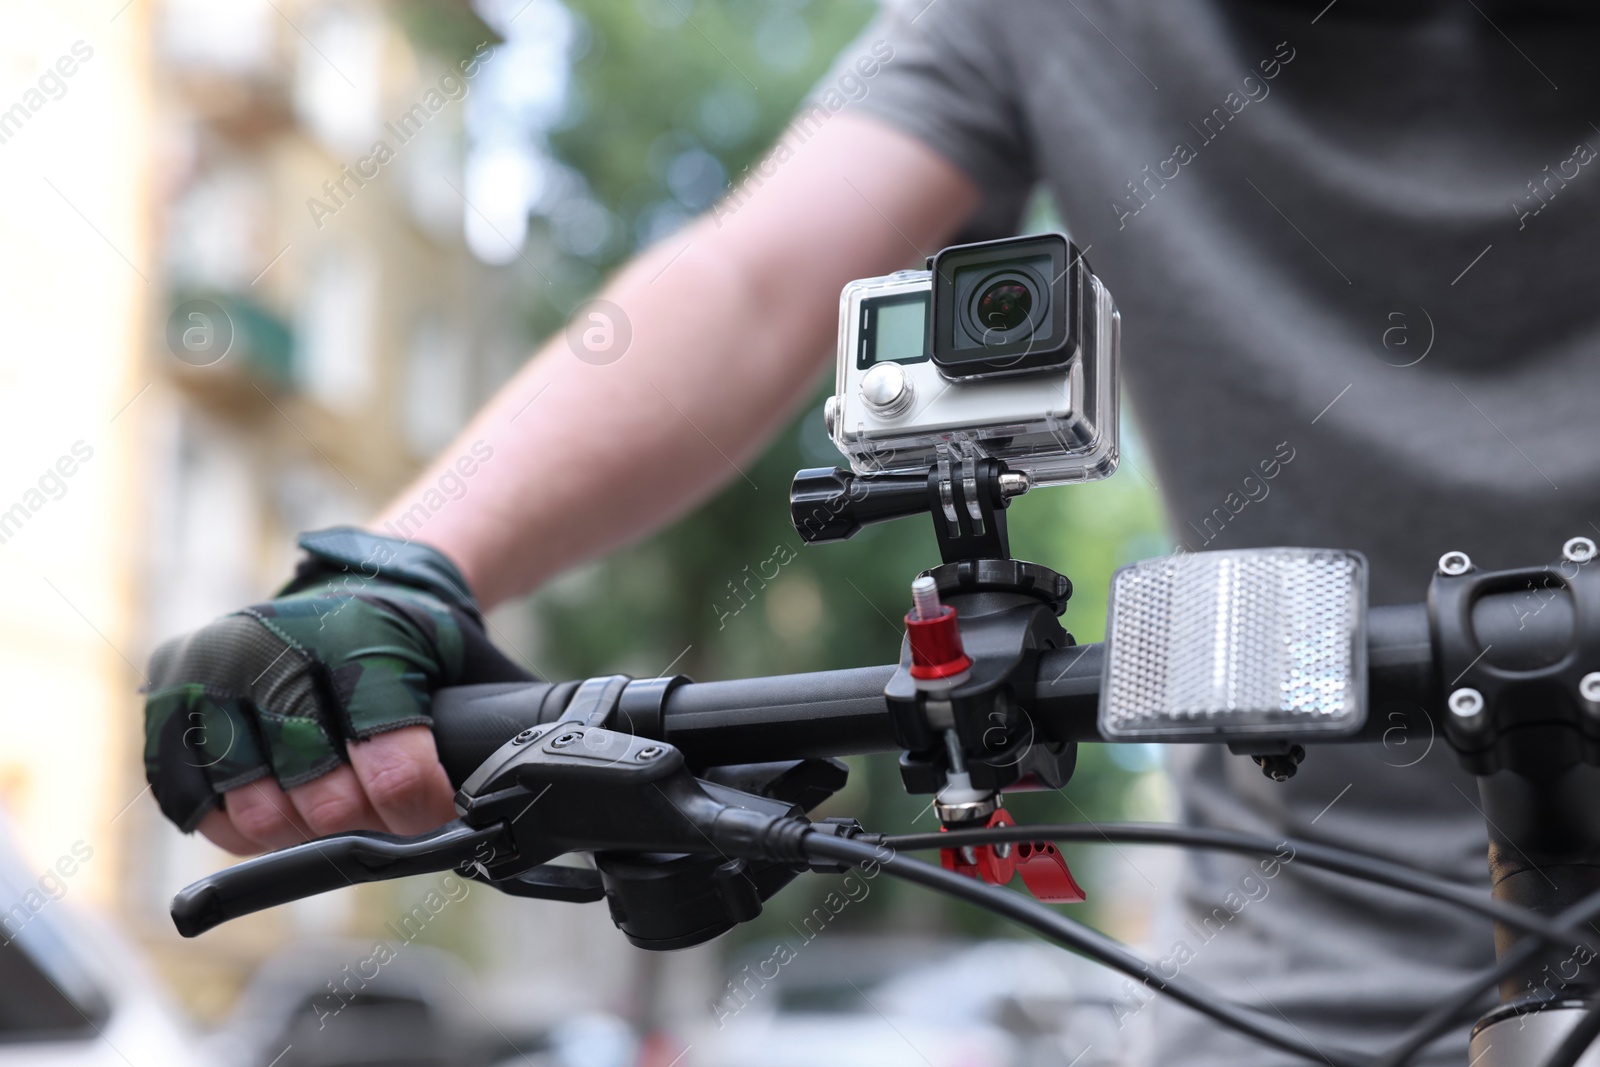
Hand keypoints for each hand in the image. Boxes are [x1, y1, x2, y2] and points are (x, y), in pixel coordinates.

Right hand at [143, 528, 529, 853]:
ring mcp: (212, 669)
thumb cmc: (415, 641)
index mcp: (359, 632)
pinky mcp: (169, 697)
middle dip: (358, 821)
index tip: (432, 815)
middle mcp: (274, 642)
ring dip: (298, 829)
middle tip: (379, 815)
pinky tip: (275, 803)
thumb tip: (555, 788)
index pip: (387, 752)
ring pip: (250, 807)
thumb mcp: (469, 661)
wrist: (349, 586)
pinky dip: (234, 821)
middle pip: (314, 794)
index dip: (414, 803)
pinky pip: (191, 800)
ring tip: (330, 809)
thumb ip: (505, 721)